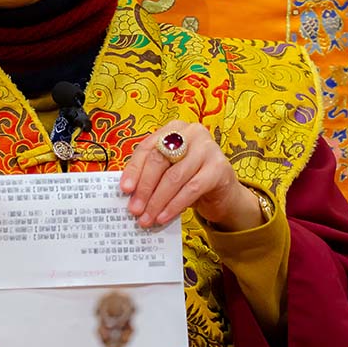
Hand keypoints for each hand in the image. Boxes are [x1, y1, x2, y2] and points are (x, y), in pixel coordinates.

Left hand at [120, 121, 264, 231]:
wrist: (223, 192)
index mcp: (174, 128)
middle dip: (144, 188)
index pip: (147, 147)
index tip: (124, 189)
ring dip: (157, 201)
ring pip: (174, 177)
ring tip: (147, 218)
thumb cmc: (190, 178)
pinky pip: (191, 189)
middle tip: (134, 209)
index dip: (134, 169)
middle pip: (159, 160)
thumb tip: (128, 192)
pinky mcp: (220, 168)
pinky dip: (174, 205)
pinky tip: (163, 217)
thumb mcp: (168, 171)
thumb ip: (150, 174)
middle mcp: (192, 133)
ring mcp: (208, 148)